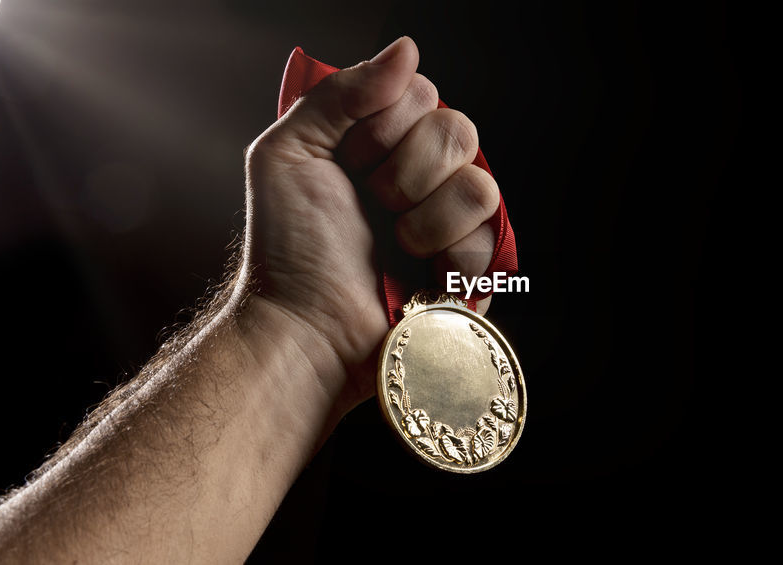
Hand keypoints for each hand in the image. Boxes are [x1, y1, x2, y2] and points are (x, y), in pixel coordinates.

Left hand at [243, 36, 499, 417]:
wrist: (305, 323)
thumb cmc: (290, 247)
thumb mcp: (290, 150)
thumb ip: (340, 92)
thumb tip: (406, 48)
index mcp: (382, 142)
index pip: (421, 93)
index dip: (384, 125)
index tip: (348, 162)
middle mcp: (424, 173)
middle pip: (459, 130)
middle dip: (404, 172)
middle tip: (372, 205)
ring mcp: (453, 218)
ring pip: (480, 181)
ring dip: (425, 219)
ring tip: (394, 246)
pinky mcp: (477, 263)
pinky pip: (493, 232)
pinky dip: (450, 254)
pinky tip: (421, 272)